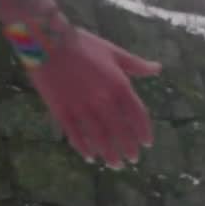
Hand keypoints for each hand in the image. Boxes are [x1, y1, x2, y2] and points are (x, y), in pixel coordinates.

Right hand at [23, 21, 160, 167]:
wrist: (47, 40)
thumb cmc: (83, 44)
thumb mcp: (114, 52)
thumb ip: (136, 65)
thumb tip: (158, 68)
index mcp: (119, 87)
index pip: (138, 116)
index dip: (143, 132)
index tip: (147, 144)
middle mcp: (103, 101)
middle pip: (121, 132)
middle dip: (128, 149)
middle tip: (132, 160)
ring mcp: (82, 107)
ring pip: (99, 138)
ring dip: (109, 154)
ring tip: (115, 165)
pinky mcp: (61, 110)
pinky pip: (75, 134)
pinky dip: (83, 148)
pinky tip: (90, 157)